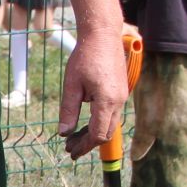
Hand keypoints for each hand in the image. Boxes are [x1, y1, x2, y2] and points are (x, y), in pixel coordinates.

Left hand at [56, 26, 127, 159]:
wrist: (103, 35)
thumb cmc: (85, 57)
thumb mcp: (71, 85)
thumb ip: (68, 111)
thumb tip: (64, 133)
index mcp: (107, 100)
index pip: (98, 135)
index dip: (84, 146)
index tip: (70, 152)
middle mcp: (119, 101)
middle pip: (106, 133)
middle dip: (87, 144)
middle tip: (69, 147)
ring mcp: (122, 96)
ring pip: (110, 125)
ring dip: (92, 134)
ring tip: (73, 137)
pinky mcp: (121, 91)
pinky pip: (112, 114)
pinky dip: (98, 123)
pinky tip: (84, 123)